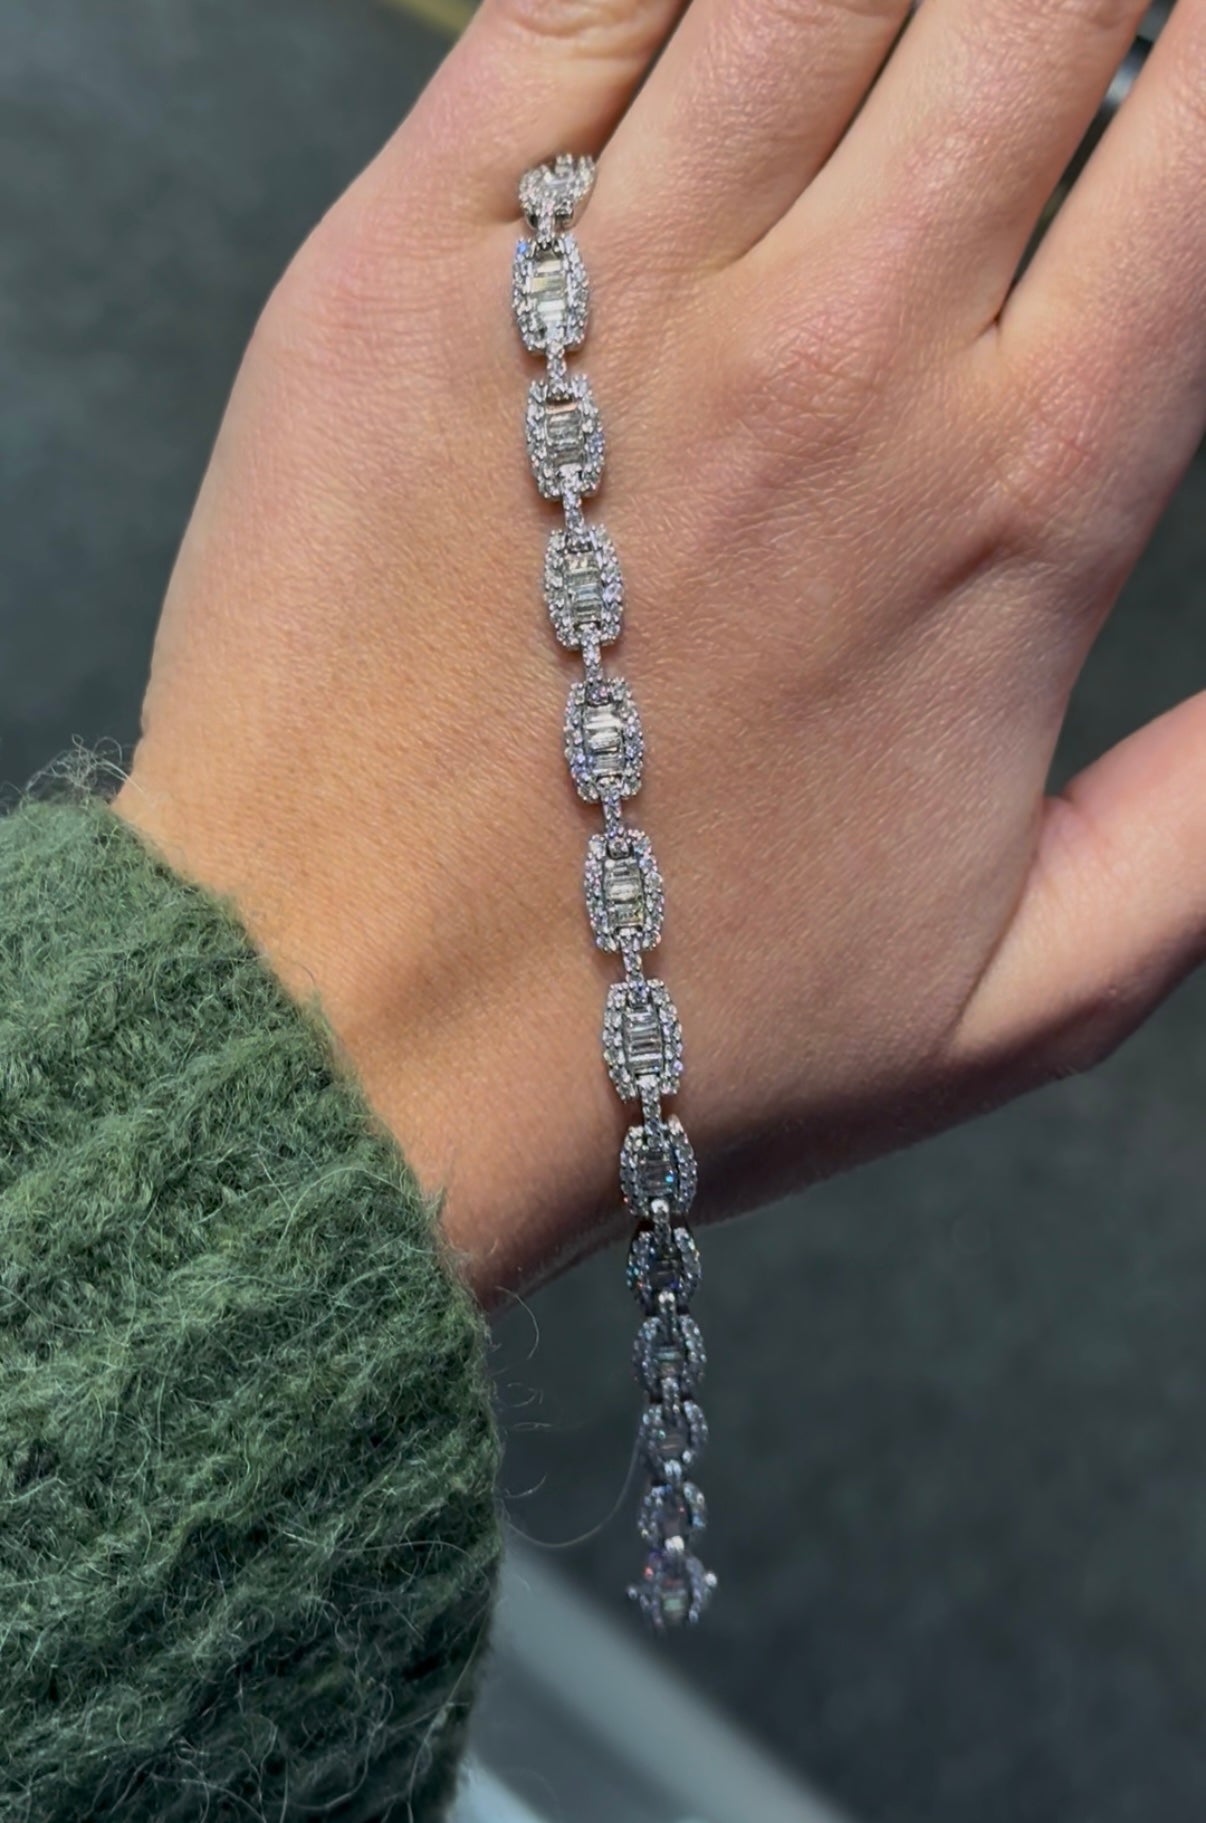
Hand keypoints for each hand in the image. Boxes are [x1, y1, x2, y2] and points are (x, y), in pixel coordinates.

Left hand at [114, 0, 1205, 1299]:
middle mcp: (837, 356)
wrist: (347, 1035)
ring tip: (910, 39)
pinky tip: (719, 18)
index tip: (1180, 98)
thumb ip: (1205, 821)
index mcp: (1016, 504)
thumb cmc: (676, 1030)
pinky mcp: (412, 267)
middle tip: (1040, 60)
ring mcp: (613, 295)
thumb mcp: (1022, 993)